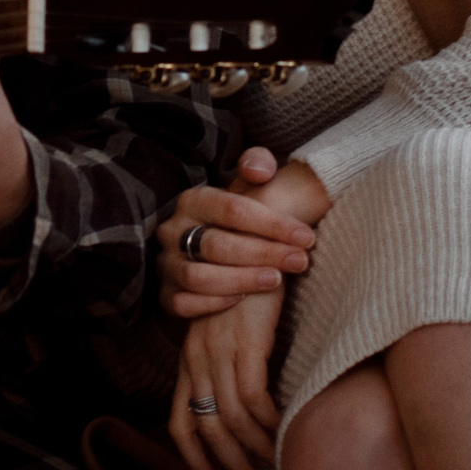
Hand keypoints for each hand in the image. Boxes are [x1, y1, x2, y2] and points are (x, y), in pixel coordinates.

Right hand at [156, 149, 317, 317]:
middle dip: (264, 253)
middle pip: (218, 245)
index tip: (306, 237)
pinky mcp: (164, 295)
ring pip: (198, 277)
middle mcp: (173, 230)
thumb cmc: (236, 220)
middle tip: (300, 260)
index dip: (272, 224)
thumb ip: (258, 166)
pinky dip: (213, 303)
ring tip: (276, 280)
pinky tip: (242, 300)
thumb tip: (259, 171)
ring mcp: (166, 264)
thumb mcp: (246, 188)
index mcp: (194, 200)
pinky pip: (183, 304)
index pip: (233, 209)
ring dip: (241, 279)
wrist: (211, 250)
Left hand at [169, 288, 284, 469]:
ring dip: (254, 449)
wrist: (260, 240)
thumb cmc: (250, 286)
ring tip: (275, 463)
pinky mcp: (245, 341)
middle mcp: (197, 358)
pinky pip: (253, 396)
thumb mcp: (228, 330)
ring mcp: (218, 350)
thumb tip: (245, 411)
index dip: (194, 460)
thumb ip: (228, 365)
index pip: (180, 423)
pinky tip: (283, 428)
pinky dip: (268, 420)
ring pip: (230, 419)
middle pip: (206, 430)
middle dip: (230, 466)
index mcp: (189, 359)